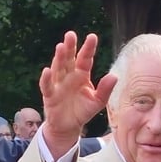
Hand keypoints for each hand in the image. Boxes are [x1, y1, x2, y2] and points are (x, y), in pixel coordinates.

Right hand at [39, 31, 116, 157]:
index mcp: (82, 75)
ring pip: (58, 69)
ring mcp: (58, 84)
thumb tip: (114, 76)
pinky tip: (47, 71)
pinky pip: (47, 86)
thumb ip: (105, 90)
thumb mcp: (98, 102)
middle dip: (70, 47)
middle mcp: (69, 76)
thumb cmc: (82, 111)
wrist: (68, 126)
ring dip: (59, 58)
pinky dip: (46, 79)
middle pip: (69, 59)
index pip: (85, 59)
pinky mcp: (49, 95)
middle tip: (70, 35)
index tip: (92, 37)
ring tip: (61, 47)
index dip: (88, 48)